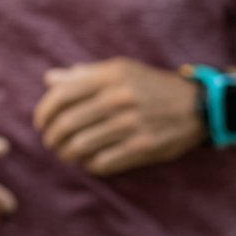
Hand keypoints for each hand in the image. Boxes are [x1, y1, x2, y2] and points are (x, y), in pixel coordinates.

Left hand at [33, 57, 202, 176]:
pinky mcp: (143, 147)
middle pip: (67, 123)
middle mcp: (118, 98)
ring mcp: (131, 124)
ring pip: (80, 146)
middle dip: (52, 137)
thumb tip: (50, 79)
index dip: (44, 112)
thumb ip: (83, 75)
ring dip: (66, 154)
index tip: (40, 123)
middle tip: (51, 142)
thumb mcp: (119, 70)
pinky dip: (89, 165)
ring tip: (65, 154)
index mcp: (108, 76)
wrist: (195, 105)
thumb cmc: (149, 86)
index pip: (61, 95)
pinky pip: (102, 162)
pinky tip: (89, 161)